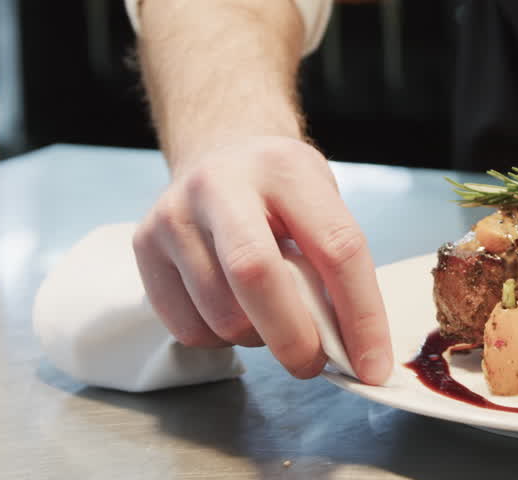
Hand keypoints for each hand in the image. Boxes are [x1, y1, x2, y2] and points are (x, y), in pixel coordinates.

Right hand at [132, 136, 393, 382]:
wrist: (218, 152)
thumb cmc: (281, 190)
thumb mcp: (320, 203)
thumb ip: (333, 264)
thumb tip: (351, 346)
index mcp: (286, 169)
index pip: (336, 248)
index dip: (361, 314)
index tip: (374, 365)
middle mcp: (221, 184)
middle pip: (257, 275)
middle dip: (294, 338)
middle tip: (314, 364)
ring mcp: (174, 215)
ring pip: (221, 314)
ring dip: (258, 339)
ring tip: (272, 319)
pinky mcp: (144, 246)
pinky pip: (188, 327)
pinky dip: (221, 339)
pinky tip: (234, 310)